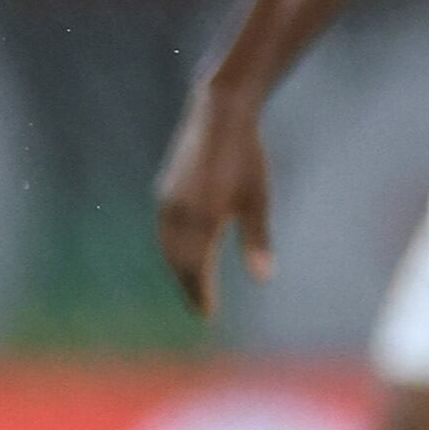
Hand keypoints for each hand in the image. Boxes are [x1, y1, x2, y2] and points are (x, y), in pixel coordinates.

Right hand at [151, 80, 273, 315]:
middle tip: (199, 307)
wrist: (219, 115)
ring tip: (190, 284)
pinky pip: (164, 230)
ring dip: (177, 268)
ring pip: (167, 246)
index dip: (200, 293)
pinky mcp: (165, 190)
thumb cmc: (246, 158)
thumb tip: (264, 279)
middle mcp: (178, 214)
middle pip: (177, 262)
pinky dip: (171, 248)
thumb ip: (257, 241)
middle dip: (187, 286)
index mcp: (201, 220)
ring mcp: (167, 201)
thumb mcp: (258, 201)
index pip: (195, 269)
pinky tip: (181, 251)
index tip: (207, 314)